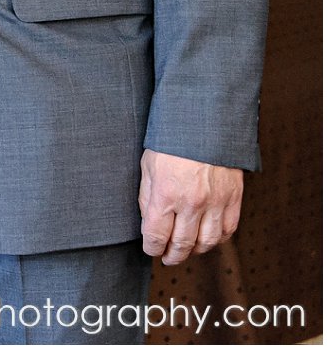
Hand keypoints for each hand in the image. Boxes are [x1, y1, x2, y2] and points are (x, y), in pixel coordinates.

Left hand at [139, 150, 242, 264]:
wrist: (205, 123)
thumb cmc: (172, 142)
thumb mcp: (147, 166)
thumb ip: (147, 197)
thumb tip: (148, 223)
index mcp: (165, 194)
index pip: (156, 236)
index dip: (152, 248)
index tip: (150, 249)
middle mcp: (191, 203)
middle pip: (182, 244)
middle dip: (172, 255)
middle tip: (167, 258)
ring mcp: (216, 202)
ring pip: (207, 242)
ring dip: (195, 251)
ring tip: (187, 251)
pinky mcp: (233, 198)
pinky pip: (228, 230)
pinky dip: (218, 240)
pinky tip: (209, 239)